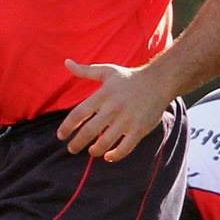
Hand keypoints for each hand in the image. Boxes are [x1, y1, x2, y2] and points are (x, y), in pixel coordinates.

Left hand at [56, 58, 173, 159]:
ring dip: (95, 151)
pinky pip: (125, 148)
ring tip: (91, 151)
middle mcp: (113, 108)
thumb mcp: (106, 71)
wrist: (159, 81)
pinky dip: (115, 156)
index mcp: (102, 95)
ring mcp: (127, 120)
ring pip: (105, 142)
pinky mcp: (139, 129)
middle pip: (88, 131)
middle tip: (72, 149)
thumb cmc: (129, 77)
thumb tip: (66, 62)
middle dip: (76, 144)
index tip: (61, 136)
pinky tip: (108, 156)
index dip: (67, 127)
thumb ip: (85, 71)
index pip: (78, 114)